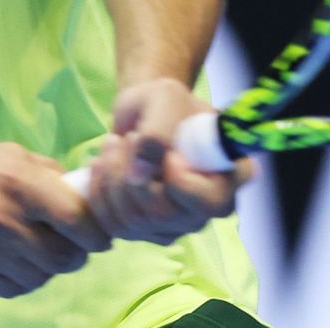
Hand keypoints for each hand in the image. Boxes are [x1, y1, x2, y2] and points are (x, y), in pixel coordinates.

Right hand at [0, 136, 110, 297]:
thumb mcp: (12, 154)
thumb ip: (51, 176)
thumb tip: (87, 196)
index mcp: (18, 181)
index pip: (76, 219)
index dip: (97, 234)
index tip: (101, 237)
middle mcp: (1, 216)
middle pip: (62, 257)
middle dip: (76, 255)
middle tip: (71, 247)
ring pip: (39, 277)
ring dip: (48, 269)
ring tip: (39, 252)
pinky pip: (12, 288)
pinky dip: (23, 279)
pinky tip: (17, 262)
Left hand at [85, 77, 251, 243]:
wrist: (144, 114)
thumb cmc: (164, 103)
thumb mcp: (165, 98)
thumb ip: (159, 129)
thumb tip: (142, 170)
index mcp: (230, 175)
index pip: (211, 202)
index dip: (180, 182)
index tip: (166, 153)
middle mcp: (208, 207)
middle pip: (164, 215)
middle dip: (132, 174)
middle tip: (128, 138)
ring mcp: (177, 223)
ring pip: (134, 222)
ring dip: (112, 178)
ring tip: (113, 144)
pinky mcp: (147, 231)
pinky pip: (114, 226)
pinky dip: (99, 192)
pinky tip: (101, 165)